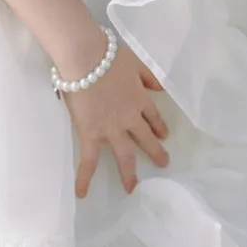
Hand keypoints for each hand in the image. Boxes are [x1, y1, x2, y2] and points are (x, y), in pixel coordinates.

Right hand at [57, 41, 168, 196]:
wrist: (85, 56)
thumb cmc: (107, 52)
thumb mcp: (135, 61)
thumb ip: (149, 76)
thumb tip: (161, 87)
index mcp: (140, 98)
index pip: (153, 117)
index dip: (159, 126)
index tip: (164, 134)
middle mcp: (130, 118)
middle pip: (145, 138)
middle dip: (155, 152)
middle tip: (162, 163)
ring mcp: (111, 129)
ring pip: (125, 155)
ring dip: (130, 173)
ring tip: (133, 187)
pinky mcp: (91, 134)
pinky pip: (89, 161)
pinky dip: (85, 178)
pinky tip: (83, 193)